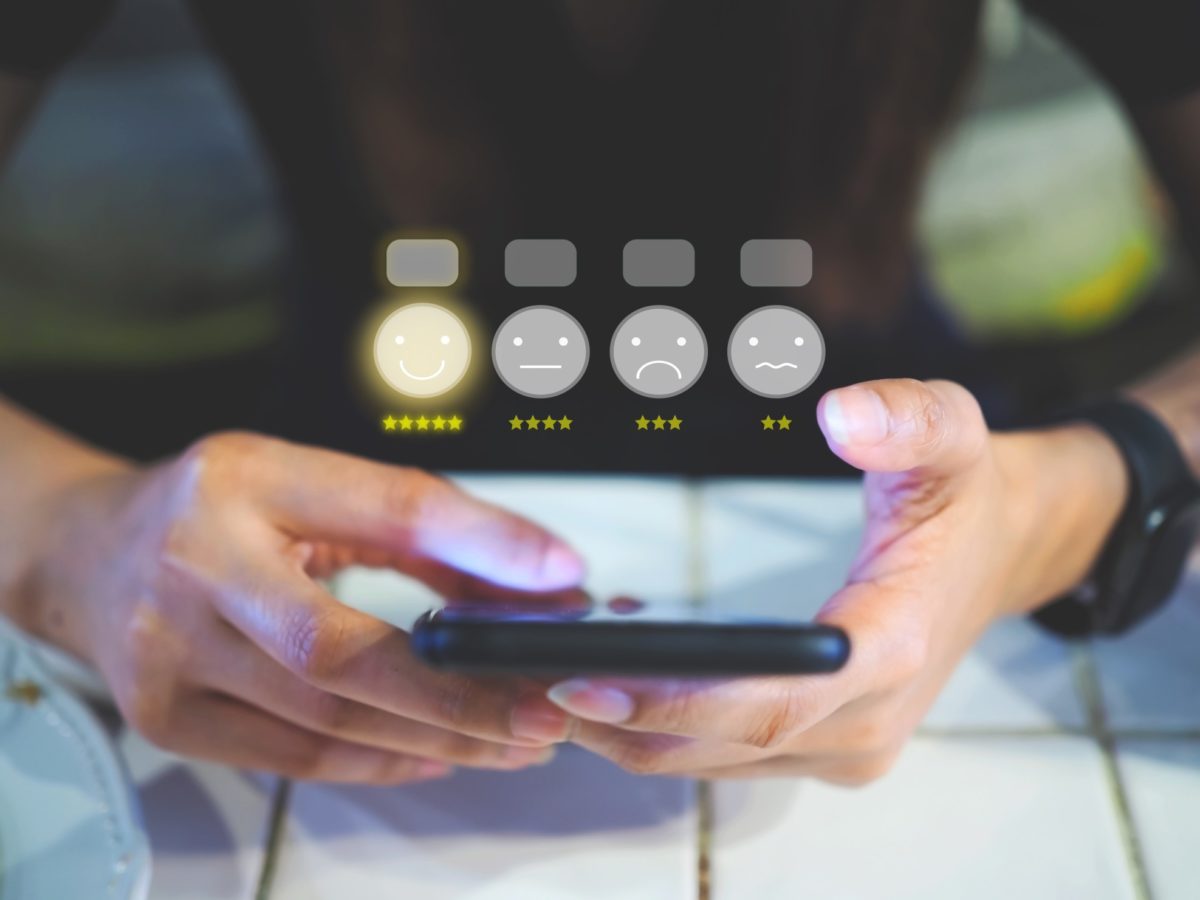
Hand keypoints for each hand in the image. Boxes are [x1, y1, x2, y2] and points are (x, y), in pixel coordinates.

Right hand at [21, 432, 584, 782]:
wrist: (90, 555)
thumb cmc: (213, 509)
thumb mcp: (308, 482)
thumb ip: (415, 528)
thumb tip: (533, 579)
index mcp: (242, 481)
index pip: (385, 508)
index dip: (479, 544)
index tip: (560, 577)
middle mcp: (195, 567)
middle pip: (342, 652)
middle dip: (459, 693)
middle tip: (547, 709)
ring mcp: (168, 656)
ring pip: (326, 720)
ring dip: (436, 737)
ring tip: (514, 737)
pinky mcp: (168, 720)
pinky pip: (294, 759)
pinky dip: (379, 761)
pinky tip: (439, 752)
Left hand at [546, 379, 1126, 783]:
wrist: (1002, 549)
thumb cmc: (966, 494)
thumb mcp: (952, 432)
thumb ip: (906, 419)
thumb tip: (840, 412)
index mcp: (893, 650)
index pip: (770, 702)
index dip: (674, 703)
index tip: (585, 682)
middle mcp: (869, 721)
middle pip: (727, 745)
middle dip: (622, 722)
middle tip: (522, 681)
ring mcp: (848, 743)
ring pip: (718, 760)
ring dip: (629, 731)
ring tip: (539, 680)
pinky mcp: (828, 744)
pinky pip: (729, 750)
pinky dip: (664, 725)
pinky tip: (605, 678)